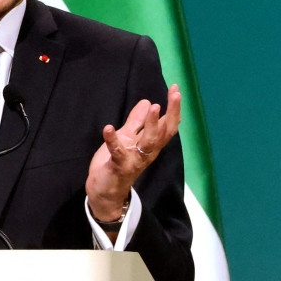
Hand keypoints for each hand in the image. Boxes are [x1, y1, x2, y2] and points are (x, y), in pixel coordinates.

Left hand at [85, 84, 181, 221]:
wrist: (105, 191)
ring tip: (153, 107)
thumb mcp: (127, 138)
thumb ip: (136, 122)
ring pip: (148, 142)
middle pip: (164, 132)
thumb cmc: (117, 163)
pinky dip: (112, 140)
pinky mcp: (118, 166)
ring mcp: (134, 160)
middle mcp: (147, 152)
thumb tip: (147, 101)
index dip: (173, 108)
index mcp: (150, 144)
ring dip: (151, 124)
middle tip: (176, 94)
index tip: (176, 89)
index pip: (167, 125)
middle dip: (171, 112)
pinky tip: (109, 128)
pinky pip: (117, 152)